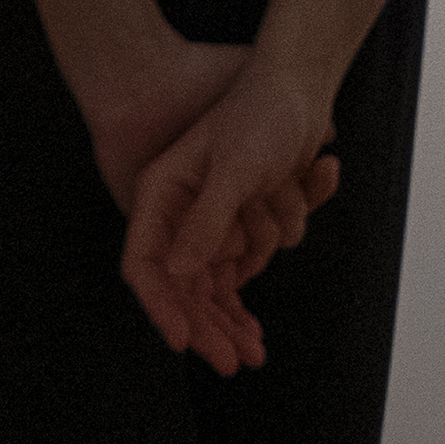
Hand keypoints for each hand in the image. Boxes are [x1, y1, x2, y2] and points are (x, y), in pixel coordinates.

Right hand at [80, 41, 337, 372]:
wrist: (298, 82)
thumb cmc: (257, 112)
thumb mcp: (232, 167)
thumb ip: (206, 219)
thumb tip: (178, 272)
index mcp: (163, 193)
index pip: (146, 263)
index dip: (160, 303)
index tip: (181, 340)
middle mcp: (181, 210)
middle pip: (184, 283)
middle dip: (209, 324)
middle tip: (233, 361)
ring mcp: (212, 216)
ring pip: (214, 282)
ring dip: (233, 315)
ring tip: (254, 350)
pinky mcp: (241, 218)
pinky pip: (240, 268)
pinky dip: (247, 294)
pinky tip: (256, 324)